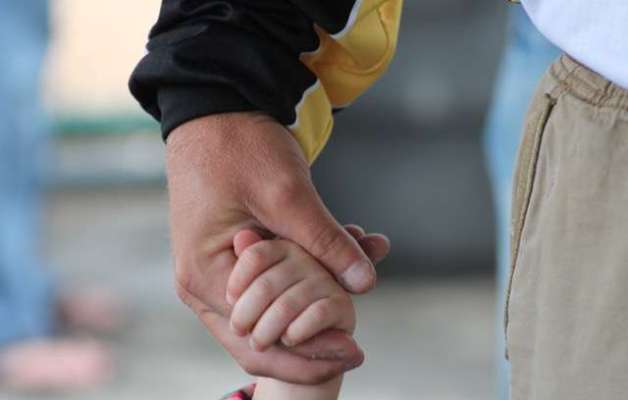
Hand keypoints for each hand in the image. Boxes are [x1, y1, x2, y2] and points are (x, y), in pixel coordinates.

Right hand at [166, 113, 389, 383]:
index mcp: (204, 276)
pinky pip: (274, 276)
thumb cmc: (239, 145)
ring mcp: (216, 269)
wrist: (217, 108)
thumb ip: (325, 241)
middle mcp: (203, 283)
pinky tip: (352, 245)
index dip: (307, 349)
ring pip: (274, 303)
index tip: (353, 349)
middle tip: (360, 328)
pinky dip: (310, 267)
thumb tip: (366, 283)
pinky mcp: (234, 252)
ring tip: (368, 258)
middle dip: (316, 325)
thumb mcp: (287, 194)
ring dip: (319, 288)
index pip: (258, 338)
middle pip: (264, 331)